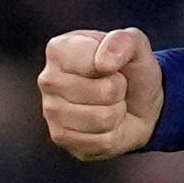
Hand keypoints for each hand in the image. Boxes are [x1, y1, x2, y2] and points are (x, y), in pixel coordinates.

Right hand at [38, 27, 160, 160]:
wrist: (136, 105)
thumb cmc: (130, 71)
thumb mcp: (136, 46)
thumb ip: (123, 41)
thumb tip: (103, 64)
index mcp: (60, 49)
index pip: (97, 63)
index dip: (117, 67)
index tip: (111, 66)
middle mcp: (48, 79)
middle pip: (104, 92)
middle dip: (120, 91)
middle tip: (114, 87)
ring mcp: (51, 111)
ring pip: (103, 119)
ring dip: (118, 113)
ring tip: (110, 105)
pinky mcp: (61, 138)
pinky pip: (103, 141)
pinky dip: (114, 134)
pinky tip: (105, 125)